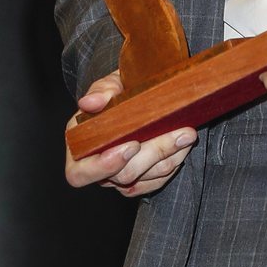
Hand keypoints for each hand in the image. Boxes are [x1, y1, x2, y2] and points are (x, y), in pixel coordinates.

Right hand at [64, 70, 197, 196]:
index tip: (132, 144)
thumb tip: (89, 102)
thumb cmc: (118, 91)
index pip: (80, 173)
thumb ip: (101, 91)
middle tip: (177, 134)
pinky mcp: (137, 181)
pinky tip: (183, 146)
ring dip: (169, 157)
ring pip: (143, 180)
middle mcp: (96, 167)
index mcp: (80, 146)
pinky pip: (155, 182)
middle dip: (153, 153)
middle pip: (121, 176)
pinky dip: (172, 164)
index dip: (104, 165)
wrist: (136, 95)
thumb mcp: (109, 84)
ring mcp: (117, 177)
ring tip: (187, 134)